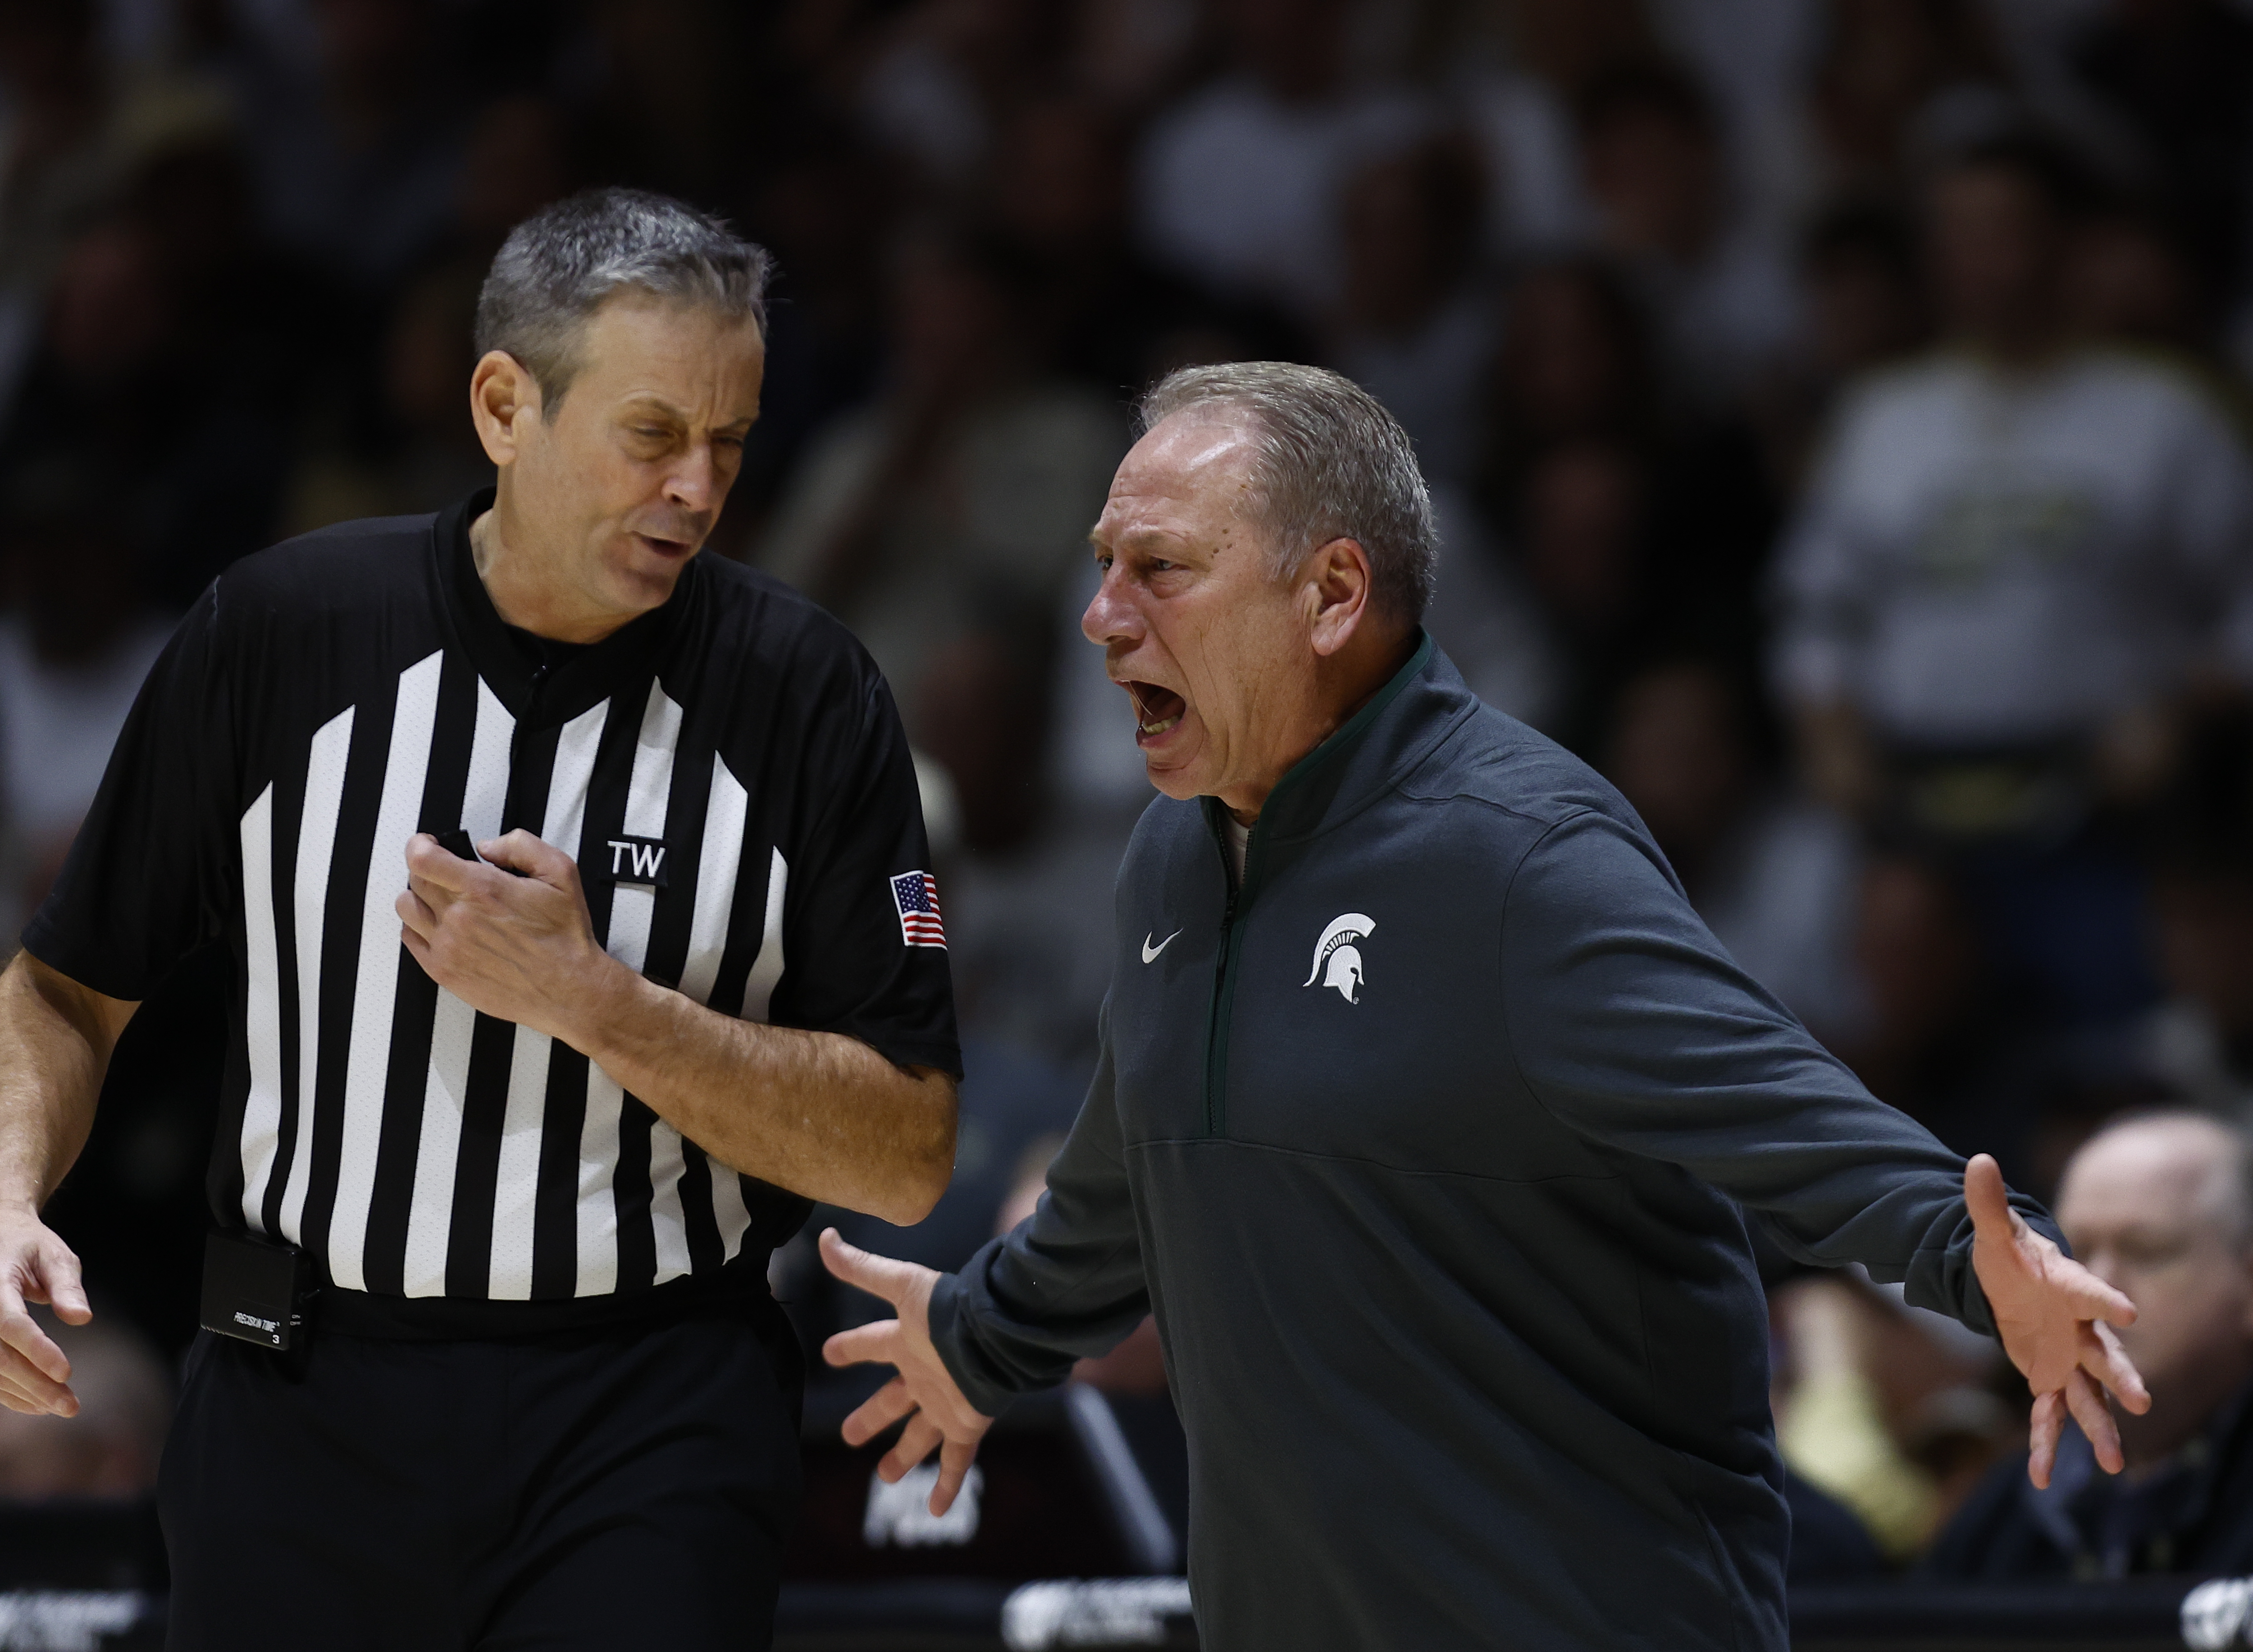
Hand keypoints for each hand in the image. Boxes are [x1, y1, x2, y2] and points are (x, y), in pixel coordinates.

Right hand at [0, 1203, 85, 1416]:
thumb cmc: (29, 1246)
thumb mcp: (54, 1255)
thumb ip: (66, 1286)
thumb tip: (81, 1318)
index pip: (10, 1322)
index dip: (36, 1349)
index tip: (66, 1372)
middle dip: (34, 1384)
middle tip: (70, 1406)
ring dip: (23, 1394)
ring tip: (60, 1407)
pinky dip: (8, 1392)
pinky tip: (36, 1404)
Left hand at [396, 831, 621, 1041]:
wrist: (569, 989)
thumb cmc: (565, 936)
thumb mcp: (561, 873)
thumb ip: (521, 846)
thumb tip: (487, 846)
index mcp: (483, 889)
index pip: (422, 859)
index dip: (419, 844)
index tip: (428, 844)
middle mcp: (459, 918)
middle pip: (415, 880)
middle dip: (429, 869)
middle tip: (450, 874)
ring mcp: (447, 947)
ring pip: (406, 908)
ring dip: (420, 897)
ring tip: (444, 900)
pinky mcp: (444, 971)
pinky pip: (410, 940)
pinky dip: (419, 927)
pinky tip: (443, 926)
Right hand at [819, 1228, 991, 1514]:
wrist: (996, 1333)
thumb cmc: (947, 1308)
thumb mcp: (900, 1286)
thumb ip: (862, 1267)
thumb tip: (825, 1237)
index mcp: (907, 1341)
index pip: (870, 1345)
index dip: (849, 1349)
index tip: (829, 1353)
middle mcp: (924, 1374)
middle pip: (890, 1400)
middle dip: (869, 1416)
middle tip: (849, 1435)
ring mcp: (944, 1401)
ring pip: (919, 1435)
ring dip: (903, 1455)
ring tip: (886, 1476)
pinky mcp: (966, 1424)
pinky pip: (956, 1461)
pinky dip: (947, 1486)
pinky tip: (937, 1511)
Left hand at [1965, 1153, 2148, 1487]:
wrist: (2015, 1284)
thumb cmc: (2010, 1256)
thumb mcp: (1992, 1233)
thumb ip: (1987, 1202)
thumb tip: (1978, 1159)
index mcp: (2068, 1289)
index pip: (2092, 1293)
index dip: (2108, 1301)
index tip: (2130, 1312)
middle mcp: (2079, 1330)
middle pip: (2105, 1355)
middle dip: (2121, 1376)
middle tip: (2141, 1400)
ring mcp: (2069, 1360)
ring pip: (2089, 1398)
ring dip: (2100, 1428)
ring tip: (2111, 1463)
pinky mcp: (2050, 1380)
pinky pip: (2050, 1416)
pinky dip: (2044, 1444)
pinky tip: (2036, 1478)